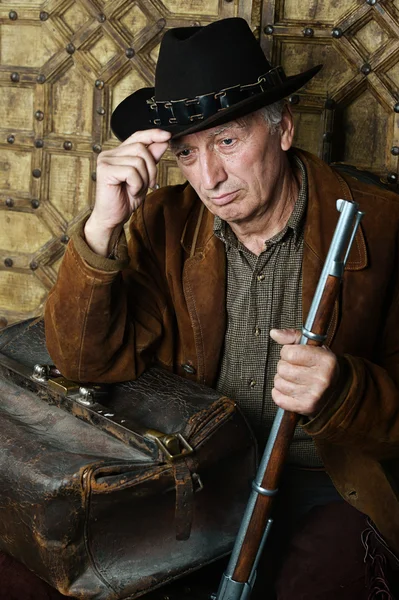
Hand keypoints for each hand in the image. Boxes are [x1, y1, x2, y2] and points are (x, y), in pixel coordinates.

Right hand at [85, 128, 171, 255]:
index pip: (137, 136)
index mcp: (118, 153)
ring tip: (136, 189)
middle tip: (149, 184)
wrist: (113, 218)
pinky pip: (132, 172)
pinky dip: (137, 184)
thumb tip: (162, 141)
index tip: (167, 135)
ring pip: (138, 161)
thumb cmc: (125, 199)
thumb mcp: (144, 177)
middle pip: (141, 149)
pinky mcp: (105, 171)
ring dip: (144, 179)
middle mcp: (110, 154)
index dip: (153, 134)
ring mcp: (106, 161)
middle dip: (151, 168)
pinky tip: (130, 191)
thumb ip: (151, 159)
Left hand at [270, 328, 338, 416]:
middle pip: (282, 368)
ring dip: (282, 380)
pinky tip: (291, 389)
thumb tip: (274, 332)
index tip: (295, 355)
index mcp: (326, 360)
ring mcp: (314, 395)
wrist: (335, 391)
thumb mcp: (312, 346)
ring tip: (294, 379)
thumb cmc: (320, 366)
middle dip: (284, 366)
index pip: (289, 352)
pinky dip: (279, 393)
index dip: (287, 352)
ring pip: (279, 383)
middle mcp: (322, 378)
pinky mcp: (305, 407)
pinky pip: (278, 398)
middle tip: (295, 368)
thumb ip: (292, 336)